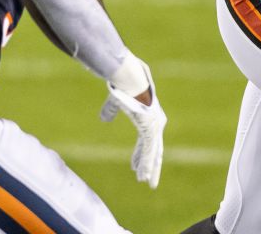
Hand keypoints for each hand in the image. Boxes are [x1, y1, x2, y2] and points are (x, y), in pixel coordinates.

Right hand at [100, 54, 166, 187]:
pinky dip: (146, 164)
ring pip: (153, 154)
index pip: (147, 142)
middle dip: (151, 166)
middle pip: (155, 150)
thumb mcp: (116, 101)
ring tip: (146, 183)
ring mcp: (155, 127)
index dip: (140, 155)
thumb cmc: (124, 86)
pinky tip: (144, 175)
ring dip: (149, 169)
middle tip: (149, 181)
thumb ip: (111, 111)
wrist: (130, 78)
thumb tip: (104, 120)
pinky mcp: (151, 128)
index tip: (135, 167)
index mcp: (150, 118)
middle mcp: (156, 124)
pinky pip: (149, 151)